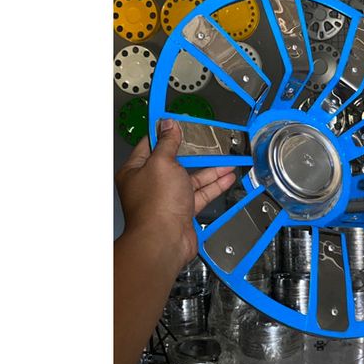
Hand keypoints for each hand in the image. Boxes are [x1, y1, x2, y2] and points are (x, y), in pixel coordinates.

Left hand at [115, 119, 235, 266]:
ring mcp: (168, 198)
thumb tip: (168, 125)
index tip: (179, 123)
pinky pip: (201, 193)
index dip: (167, 133)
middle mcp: (151, 184)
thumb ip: (167, 143)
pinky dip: (214, 184)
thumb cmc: (155, 206)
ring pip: (191, 178)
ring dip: (210, 168)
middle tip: (209, 141)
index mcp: (136, 170)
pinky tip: (226, 176)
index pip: (152, 144)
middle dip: (194, 153)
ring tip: (227, 158)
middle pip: (175, 162)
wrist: (165, 240)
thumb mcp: (162, 163)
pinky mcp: (183, 211)